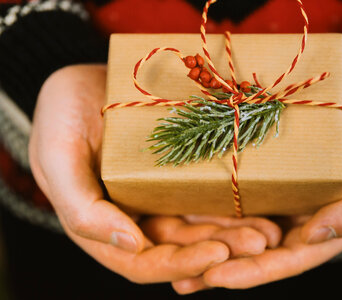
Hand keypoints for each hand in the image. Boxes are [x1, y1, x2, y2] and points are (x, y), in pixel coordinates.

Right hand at [29, 64, 281, 282]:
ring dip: (236, 231)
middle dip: (221, 249)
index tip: (217, 254)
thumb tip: (129, 245)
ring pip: (202, 223)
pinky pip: (209, 191)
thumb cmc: (61, 113)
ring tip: (270, 229)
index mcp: (105, 224)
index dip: (181, 264)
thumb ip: (80, 208)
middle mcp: (138, 216)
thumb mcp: (57, 156)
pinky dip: (234, 201)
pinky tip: (261, 200)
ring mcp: (161, 194)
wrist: (86, 79)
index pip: (144, 263)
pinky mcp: (180, 171)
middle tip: (259, 241)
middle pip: (183, 246)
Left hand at [172, 68, 341, 291]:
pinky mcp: (259, 165)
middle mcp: (296, 211)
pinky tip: (175, 203)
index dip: (253, 272)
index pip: (287, 257)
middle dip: (216, 264)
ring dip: (202, 238)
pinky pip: (229, 185)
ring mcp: (275, 189)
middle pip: (252, 247)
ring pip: (235, 221)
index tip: (216, 278)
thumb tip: (317, 238)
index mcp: (326, 220)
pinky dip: (205, 198)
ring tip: (164, 250)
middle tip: (176, 277)